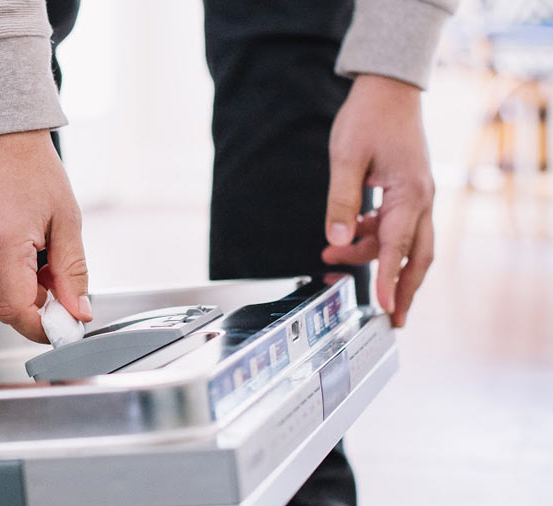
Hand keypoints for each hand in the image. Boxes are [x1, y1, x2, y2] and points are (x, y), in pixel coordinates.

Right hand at [0, 129, 92, 341]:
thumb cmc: (33, 169)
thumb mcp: (66, 220)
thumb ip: (72, 272)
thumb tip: (78, 312)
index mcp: (0, 241)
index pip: (15, 311)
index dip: (41, 326)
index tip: (60, 322)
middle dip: (27, 307)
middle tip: (47, 279)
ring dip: (2, 297)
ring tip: (23, 265)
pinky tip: (1, 260)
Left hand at [322, 74, 434, 327]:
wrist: (388, 88)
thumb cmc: (368, 118)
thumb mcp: (345, 158)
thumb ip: (340, 201)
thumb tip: (337, 241)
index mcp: (411, 193)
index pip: (398, 248)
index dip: (390, 280)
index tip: (384, 307)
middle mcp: (422, 199)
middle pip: (417, 256)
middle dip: (403, 289)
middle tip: (391, 320)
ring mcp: (417, 196)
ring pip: (402, 242)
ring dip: (370, 256)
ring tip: (330, 259)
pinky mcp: (407, 192)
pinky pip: (394, 226)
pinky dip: (372, 237)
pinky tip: (346, 238)